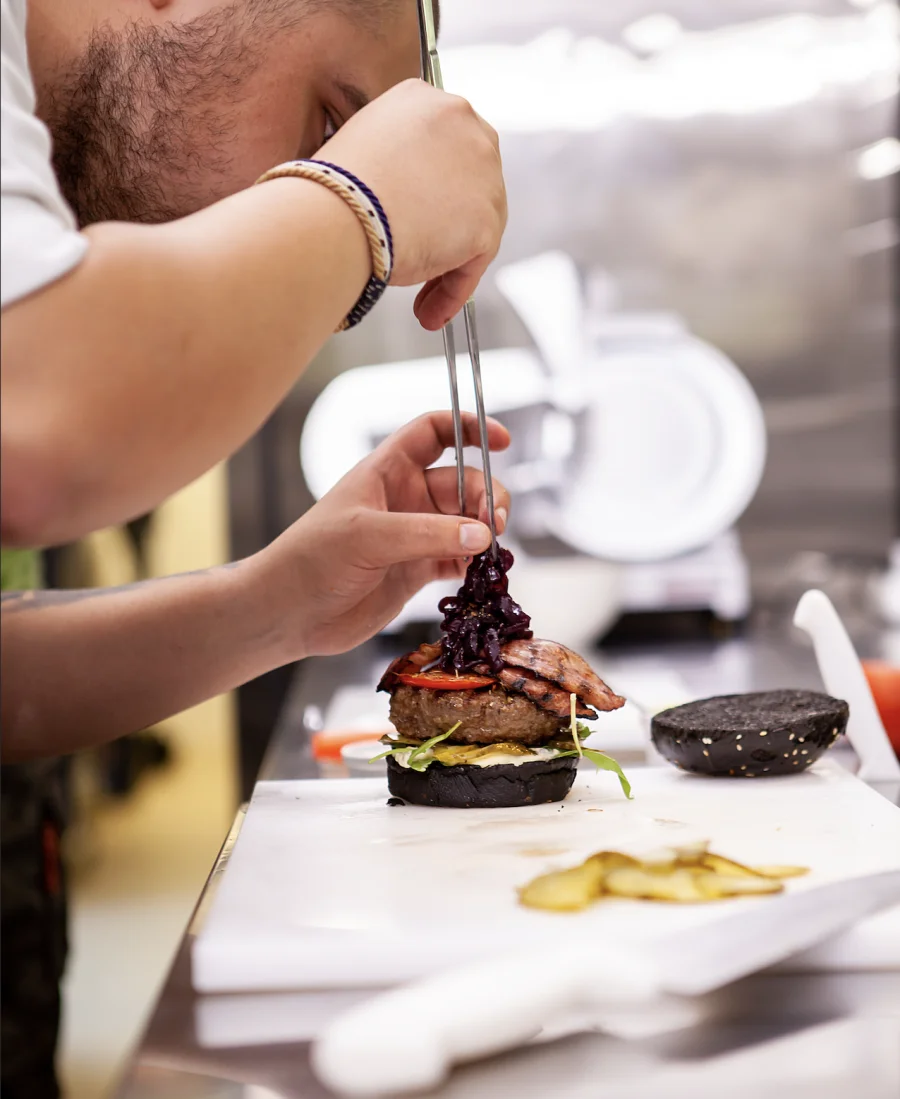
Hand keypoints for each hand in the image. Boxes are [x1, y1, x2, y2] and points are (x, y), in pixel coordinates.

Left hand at [251, 411, 510, 658]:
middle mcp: (405, 498)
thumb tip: (483, 534)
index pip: (433, 432)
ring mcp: (414, 536)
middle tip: (497, 523)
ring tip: (491, 551)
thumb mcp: (367, 536)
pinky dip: (475, 564)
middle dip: (486, 496)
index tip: (502, 440)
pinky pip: (460, 559)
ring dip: (486, 532)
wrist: (288, 614)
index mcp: (387, 471)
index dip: (467, 427)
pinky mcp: (417, 571)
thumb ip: (427, 534)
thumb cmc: (312, 559)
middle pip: (463, 481)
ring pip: (467, 522)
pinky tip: (478, 573)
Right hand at [318, 80, 505, 330]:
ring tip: (420, 301)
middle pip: (469, 186)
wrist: (337, 215)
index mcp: (426, 99)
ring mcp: (483, 174)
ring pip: (474, 228)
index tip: (413, 219)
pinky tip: (428, 312)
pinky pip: (472, 265)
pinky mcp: (487, 222)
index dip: (432, 191)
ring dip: (448, 266)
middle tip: (422, 262)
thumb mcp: (359, 153)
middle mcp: (465, 124)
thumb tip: (397, 202)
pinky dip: (452, 292)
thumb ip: (392, 165)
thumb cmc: (331, 191)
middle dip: (447, 228)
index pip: (444, 149)